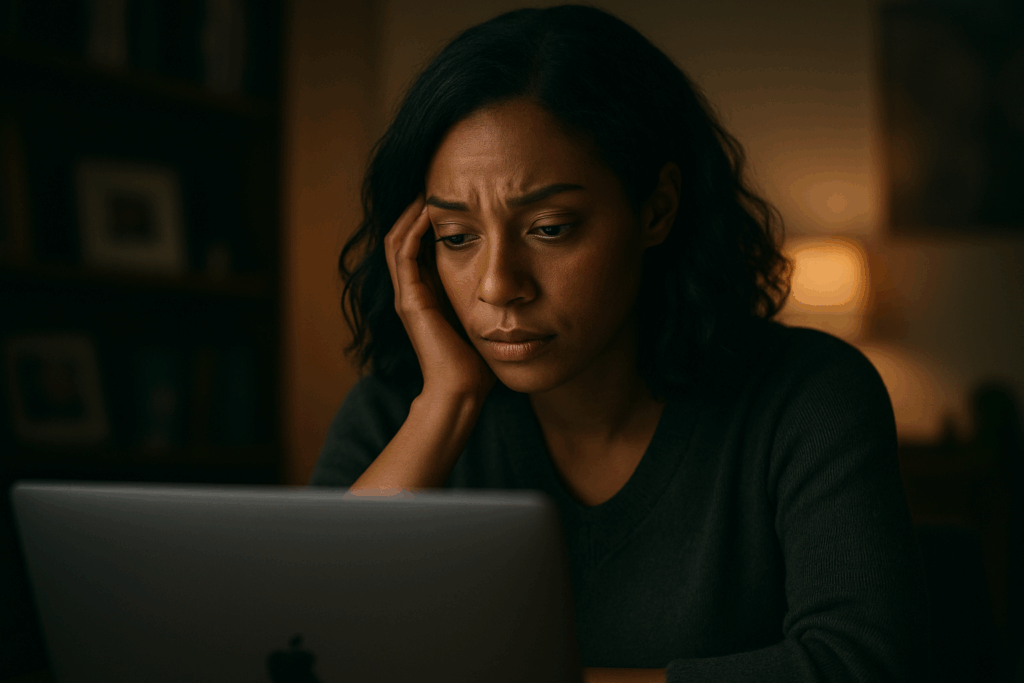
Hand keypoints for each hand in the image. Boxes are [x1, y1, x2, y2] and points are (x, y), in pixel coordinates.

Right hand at [384, 195, 496, 399]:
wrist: (461, 391)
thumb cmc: (477, 362)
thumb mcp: (483, 318)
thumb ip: (486, 297)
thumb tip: (514, 278)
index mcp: (426, 294)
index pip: (419, 246)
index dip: (428, 220)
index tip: (451, 197)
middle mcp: (411, 292)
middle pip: (403, 237)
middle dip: (416, 209)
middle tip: (434, 183)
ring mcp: (407, 296)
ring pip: (398, 240)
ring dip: (412, 213)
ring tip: (429, 189)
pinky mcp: (409, 301)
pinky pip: (405, 254)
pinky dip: (415, 230)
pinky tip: (432, 211)